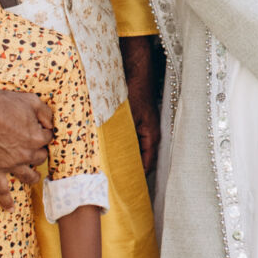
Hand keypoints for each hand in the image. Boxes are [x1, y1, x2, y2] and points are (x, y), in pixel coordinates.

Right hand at [0, 67, 53, 208]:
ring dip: (33, 176)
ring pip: (28, 176)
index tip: (38, 129)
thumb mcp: (31, 100)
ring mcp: (10, 163)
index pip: (48, 140)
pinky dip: (6, 200)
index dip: (44, 133)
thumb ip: (46, 113)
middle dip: (38, 152)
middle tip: (31, 145)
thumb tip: (52, 125)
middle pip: (40, 158)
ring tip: (34, 176)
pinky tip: (10, 209)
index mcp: (37, 138)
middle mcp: (26, 153)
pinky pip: (1, 188)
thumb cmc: (3, 102)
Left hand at [121, 34, 160, 179]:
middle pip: (140, 158)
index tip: (126, 188)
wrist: (136, 68)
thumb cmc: (134, 90)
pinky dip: (120, 145)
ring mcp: (143, 126)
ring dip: (123, 157)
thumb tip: (108, 153)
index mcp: (151, 135)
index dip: (136, 176)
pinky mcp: (135, 120)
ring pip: (133, 148)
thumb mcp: (125, 115)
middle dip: (128, 170)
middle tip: (115, 183)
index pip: (146, 163)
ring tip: (109, 170)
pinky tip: (107, 148)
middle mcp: (149, 133)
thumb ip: (120, 134)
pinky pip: (128, 138)